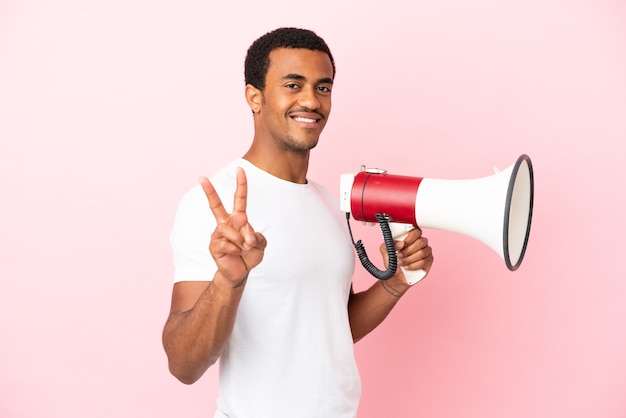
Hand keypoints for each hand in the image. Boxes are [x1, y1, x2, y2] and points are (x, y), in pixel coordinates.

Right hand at [200, 167, 266, 285]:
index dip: (241, 184)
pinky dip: (237, 250)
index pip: (239, 199)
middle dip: (209, 191)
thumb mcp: (260, 244)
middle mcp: (225, 223)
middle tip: (201, 177)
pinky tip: (237, 254)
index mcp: (238, 218)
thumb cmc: (250, 254)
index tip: (240, 169)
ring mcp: (218, 234)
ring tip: (244, 248)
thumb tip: (245, 237)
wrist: (240, 271)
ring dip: (241, 241)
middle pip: (215, 205)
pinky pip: (227, 244)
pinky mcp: (214, 246)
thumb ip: (257, 237)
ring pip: (229, 231)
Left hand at [380, 227, 433, 285]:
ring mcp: (426, 252)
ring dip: (409, 259)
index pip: (416, 230)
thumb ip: (388, 244)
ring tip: (401, 262)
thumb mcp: (385, 251)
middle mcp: (420, 242)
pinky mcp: (428, 261)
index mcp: (410, 236)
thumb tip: (400, 244)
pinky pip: (424, 262)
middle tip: (399, 255)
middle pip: (421, 241)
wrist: (395, 276)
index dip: (410, 237)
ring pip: (422, 252)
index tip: (403, 243)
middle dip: (408, 250)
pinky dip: (414, 265)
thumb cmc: (392, 261)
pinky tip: (407, 267)